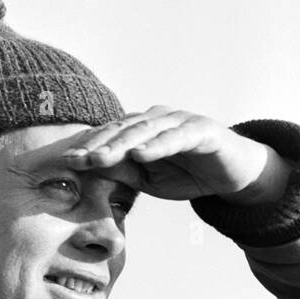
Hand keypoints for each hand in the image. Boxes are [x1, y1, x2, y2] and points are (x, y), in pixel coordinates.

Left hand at [62, 106, 291, 203]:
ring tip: (100, 158)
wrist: (234, 175)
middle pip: (121, 129)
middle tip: (76, 160)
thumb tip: (89, 169)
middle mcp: (156, 118)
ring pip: (144, 130)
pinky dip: (157, 145)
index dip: (88, 147)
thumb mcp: (150, 180)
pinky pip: (175, 137)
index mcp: (141, 128)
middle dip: (97, 145)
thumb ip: (123, 172)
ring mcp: (179, 121)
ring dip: (121, 144)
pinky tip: (141, 154)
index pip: (110, 135)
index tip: (65, 162)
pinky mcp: (201, 129)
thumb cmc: (190, 174)